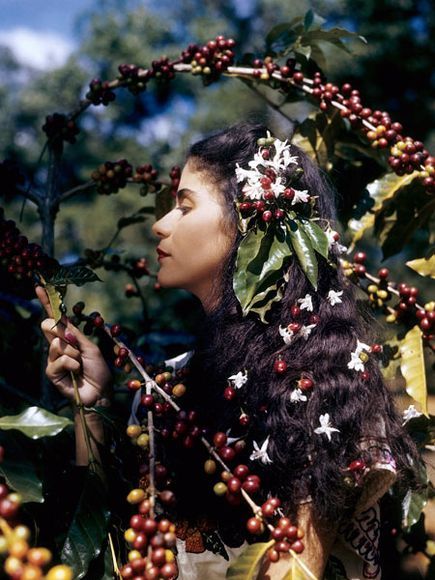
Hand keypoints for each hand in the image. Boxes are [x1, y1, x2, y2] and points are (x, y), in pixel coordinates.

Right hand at [36, 286, 111, 406]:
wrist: (101, 391)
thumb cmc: (98, 369)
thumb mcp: (90, 346)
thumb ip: (74, 334)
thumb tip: (59, 323)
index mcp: (68, 337)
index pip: (55, 317)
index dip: (47, 302)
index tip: (40, 286)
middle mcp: (58, 345)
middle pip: (48, 325)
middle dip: (61, 332)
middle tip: (74, 345)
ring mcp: (53, 358)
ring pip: (56, 343)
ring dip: (74, 353)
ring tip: (81, 364)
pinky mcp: (52, 372)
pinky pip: (59, 359)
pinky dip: (72, 364)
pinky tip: (77, 372)